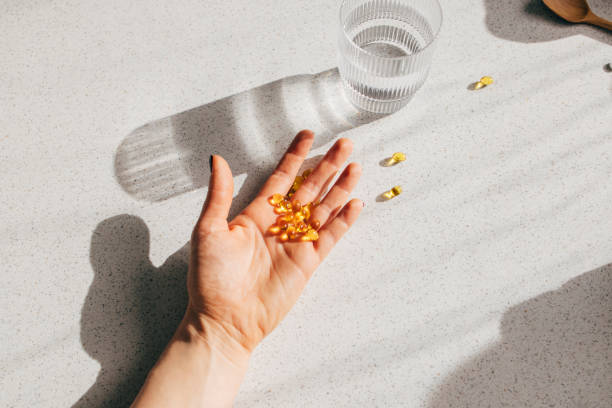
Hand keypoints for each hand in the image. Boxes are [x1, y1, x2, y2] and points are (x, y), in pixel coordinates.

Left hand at [187, 130, 362, 358]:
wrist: (225, 319)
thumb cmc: (210, 277)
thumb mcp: (208, 230)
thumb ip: (219, 194)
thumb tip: (216, 158)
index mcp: (256, 214)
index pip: (282, 178)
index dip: (296, 156)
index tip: (308, 135)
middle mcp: (279, 225)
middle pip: (309, 188)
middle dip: (327, 165)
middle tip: (345, 143)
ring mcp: (296, 243)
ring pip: (324, 208)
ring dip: (340, 188)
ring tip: (355, 167)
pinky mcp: (307, 262)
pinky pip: (330, 237)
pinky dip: (344, 220)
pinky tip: (355, 203)